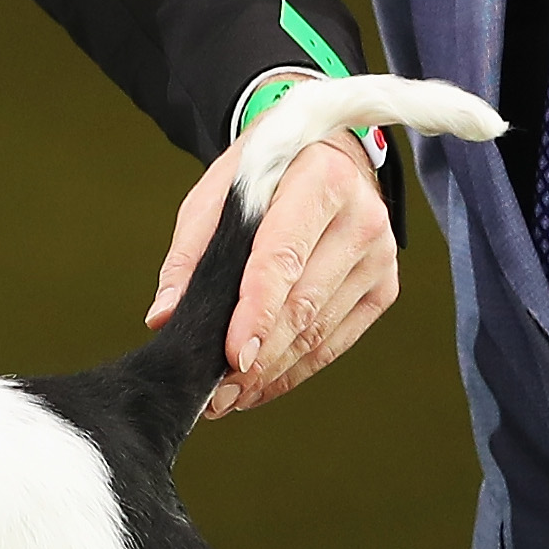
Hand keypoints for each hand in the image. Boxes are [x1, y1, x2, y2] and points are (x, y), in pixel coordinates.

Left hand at [147, 136, 396, 417]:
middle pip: (304, 305)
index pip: (283, 257)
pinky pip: (336, 340)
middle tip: (216, 392)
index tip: (234, 356)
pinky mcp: (382, 286)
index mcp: (321, 179)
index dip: (258, 312)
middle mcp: (362, 217)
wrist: (324, 154)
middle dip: (259, 357)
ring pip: (320, 331)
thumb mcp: (217, 193)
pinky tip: (262, 383)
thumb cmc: (265, 172)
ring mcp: (379, 256)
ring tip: (230, 395)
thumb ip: (190, 254)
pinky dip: (297, 368)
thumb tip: (165, 315)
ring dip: (273, 371)